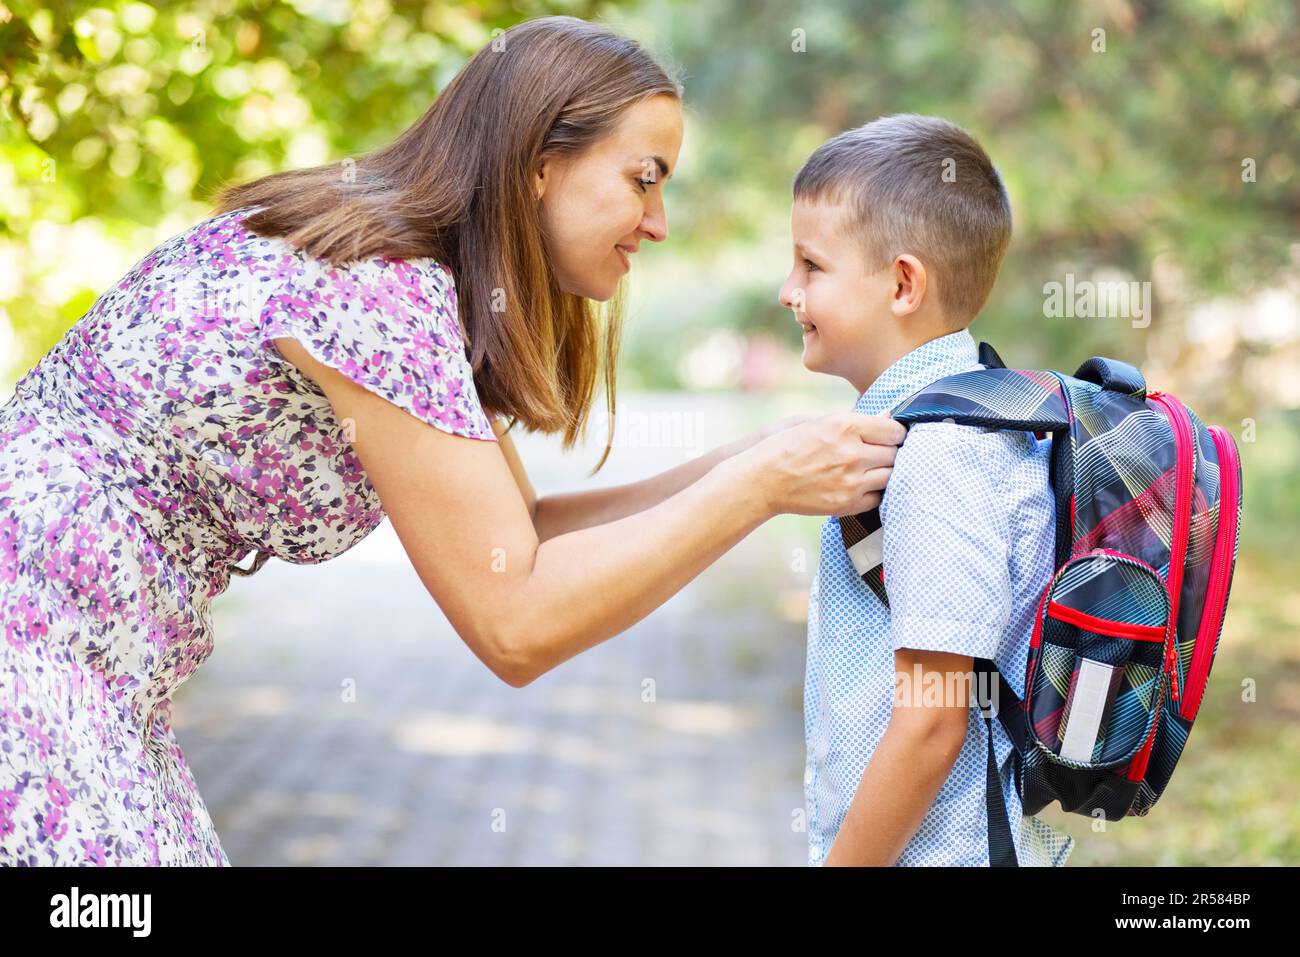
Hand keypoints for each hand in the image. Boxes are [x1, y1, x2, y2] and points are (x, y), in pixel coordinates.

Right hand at [744, 412, 905, 517]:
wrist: (763, 480)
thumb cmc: (786, 446)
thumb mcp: (818, 422)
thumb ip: (856, 420)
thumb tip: (887, 418)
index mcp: (845, 426)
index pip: (893, 430)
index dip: (894, 432)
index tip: (888, 435)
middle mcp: (852, 453)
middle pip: (895, 454)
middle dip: (889, 452)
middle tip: (878, 452)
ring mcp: (851, 481)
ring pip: (890, 476)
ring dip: (884, 471)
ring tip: (870, 468)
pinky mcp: (847, 503)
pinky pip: (878, 498)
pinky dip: (874, 491)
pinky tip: (861, 484)